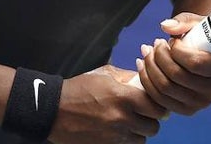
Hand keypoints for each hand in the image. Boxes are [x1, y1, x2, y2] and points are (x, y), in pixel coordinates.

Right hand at [48, 65, 166, 143]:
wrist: (53, 110)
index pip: (157, 107)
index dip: (157, 106)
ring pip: (141, 140)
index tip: (153, 105)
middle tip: (141, 115)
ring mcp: (115, 136)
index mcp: (124, 97)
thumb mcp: (103, 74)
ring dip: (138, 133)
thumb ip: (127, 77)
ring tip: (127, 124)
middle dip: (149, 121)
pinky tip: (117, 132)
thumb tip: (144, 80)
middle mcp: (122, 118)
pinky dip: (126, 141)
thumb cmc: (79, 89)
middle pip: (153, 127)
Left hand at [133, 13, 210, 115]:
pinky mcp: (186, 110)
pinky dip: (146, 80)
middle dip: (159, 56)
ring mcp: (200, 103)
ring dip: (150, 66)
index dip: (177, 50)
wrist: (209, 59)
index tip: (172, 40)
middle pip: (176, 76)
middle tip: (155, 43)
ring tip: (147, 50)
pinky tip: (142, 64)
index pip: (194, 63)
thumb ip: (183, 21)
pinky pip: (159, 99)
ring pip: (165, 88)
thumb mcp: (199, 24)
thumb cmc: (204, 39)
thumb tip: (165, 26)